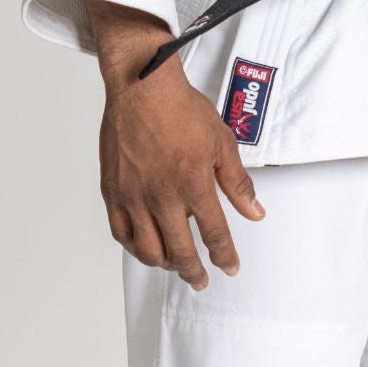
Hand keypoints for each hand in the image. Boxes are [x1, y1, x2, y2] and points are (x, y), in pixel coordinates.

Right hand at [89, 1, 263, 289]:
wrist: (141, 86)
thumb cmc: (180, 108)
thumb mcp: (222, 143)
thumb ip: (238, 183)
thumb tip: (255, 212)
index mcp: (193, 183)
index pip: (214, 234)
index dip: (224, 256)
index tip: (229, 267)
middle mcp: (162, 194)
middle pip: (180, 251)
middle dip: (194, 272)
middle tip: (201, 280)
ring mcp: (134, 195)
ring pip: (148, 249)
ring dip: (164, 264)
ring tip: (174, 264)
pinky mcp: (112, 191)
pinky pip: (120, 232)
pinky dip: (134, 247)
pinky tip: (145, 248)